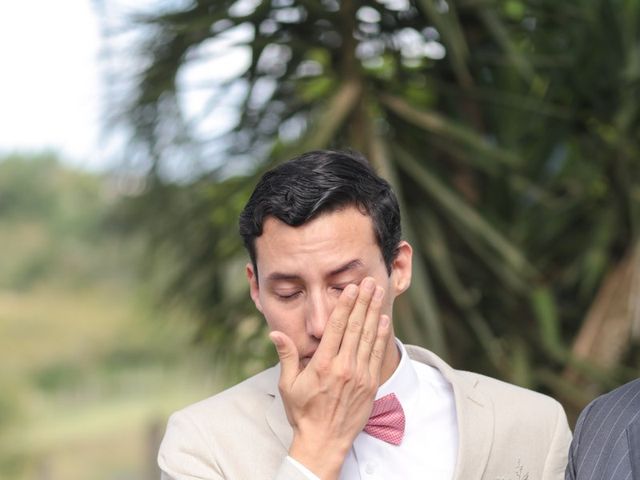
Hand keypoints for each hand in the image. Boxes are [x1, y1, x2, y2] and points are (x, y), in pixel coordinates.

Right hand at [269, 277, 390, 478]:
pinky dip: (380, 336)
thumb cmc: (303, 413)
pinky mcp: (370, 385)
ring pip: (369, 337)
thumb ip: (286, 356)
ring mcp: (360, 376)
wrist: (324, 442)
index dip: (345, 305)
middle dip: (363, 301)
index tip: (351, 288)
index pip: (337, 327)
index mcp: (323, 365)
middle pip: (356, 327)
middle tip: (369, 282)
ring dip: (374, 312)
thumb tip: (275, 333)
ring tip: (378, 293)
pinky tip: (382, 320)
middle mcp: (344, 367)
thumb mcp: (288, 384)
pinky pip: (376, 354)